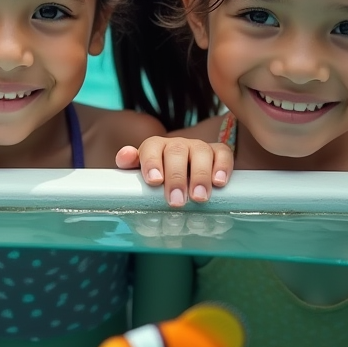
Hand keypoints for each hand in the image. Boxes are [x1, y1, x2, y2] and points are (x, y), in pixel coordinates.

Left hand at [115, 136, 232, 207]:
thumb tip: (125, 156)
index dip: (152, 162)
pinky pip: (223, 153)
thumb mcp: (141, 173)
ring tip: (199, 197)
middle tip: (177, 201)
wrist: (183, 174)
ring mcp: (198, 147)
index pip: (151, 148)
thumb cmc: (159, 178)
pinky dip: (222, 166)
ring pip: (201, 152)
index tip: (154, 182)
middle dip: (176, 177)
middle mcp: (177, 144)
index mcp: (155, 147)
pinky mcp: (218, 152)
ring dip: (200, 175)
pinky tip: (219, 182)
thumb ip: (130, 164)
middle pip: (177, 152)